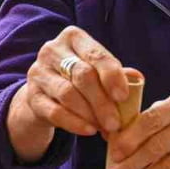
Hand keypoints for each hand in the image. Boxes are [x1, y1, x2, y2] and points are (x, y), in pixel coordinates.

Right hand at [7, 26, 129, 161]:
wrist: (45, 94)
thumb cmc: (79, 79)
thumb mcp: (98, 71)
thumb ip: (116, 74)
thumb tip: (137, 79)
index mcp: (73, 37)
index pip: (95, 54)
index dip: (111, 76)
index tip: (123, 97)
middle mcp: (52, 50)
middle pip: (82, 75)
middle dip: (102, 101)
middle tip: (116, 123)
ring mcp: (38, 73)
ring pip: (68, 94)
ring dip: (90, 114)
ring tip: (105, 128)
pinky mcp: (31, 96)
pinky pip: (54, 111)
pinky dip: (74, 123)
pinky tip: (88, 131)